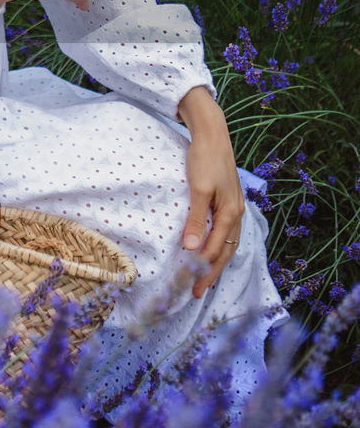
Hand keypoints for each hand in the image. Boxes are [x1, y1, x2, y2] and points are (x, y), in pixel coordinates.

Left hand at [178, 87, 244, 298]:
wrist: (213, 135)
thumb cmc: (204, 159)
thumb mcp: (198, 189)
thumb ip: (196, 219)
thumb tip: (190, 248)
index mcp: (231, 212)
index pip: (216, 248)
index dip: (203, 268)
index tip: (191, 285)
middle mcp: (237, 213)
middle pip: (225, 250)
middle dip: (211, 272)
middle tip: (197, 292)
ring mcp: (234, 207)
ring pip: (228, 243)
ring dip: (216, 262)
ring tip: (204, 278)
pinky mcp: (229, 202)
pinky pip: (226, 232)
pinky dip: (219, 246)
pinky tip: (211, 251)